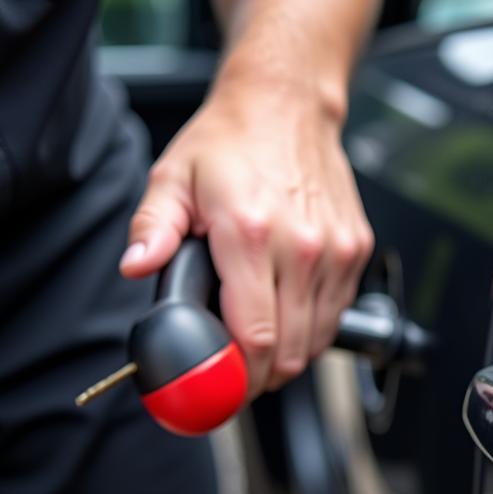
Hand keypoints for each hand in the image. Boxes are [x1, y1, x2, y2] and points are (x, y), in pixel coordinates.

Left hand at [119, 80, 373, 398]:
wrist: (288, 105)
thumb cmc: (232, 142)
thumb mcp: (174, 178)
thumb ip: (153, 228)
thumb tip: (136, 267)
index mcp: (250, 234)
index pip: (253, 337)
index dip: (237, 378)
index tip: (221, 388)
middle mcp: (302, 247)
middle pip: (288, 352)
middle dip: (259, 376)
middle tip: (236, 373)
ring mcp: (336, 251)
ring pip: (316, 342)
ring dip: (288, 356)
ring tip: (261, 343)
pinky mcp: (356, 250)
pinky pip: (336, 315)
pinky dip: (313, 329)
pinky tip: (289, 313)